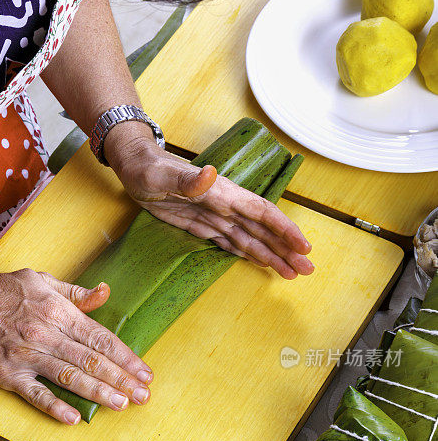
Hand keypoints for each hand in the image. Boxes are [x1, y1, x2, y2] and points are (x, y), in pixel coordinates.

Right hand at [0, 269, 152, 423]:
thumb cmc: (0, 291)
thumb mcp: (41, 280)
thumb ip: (75, 293)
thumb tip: (105, 293)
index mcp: (58, 311)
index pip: (100, 338)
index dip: (126, 357)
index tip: (144, 372)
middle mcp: (46, 334)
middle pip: (92, 361)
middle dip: (122, 379)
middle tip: (144, 396)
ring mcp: (26, 355)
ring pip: (70, 377)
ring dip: (99, 392)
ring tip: (122, 404)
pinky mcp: (7, 374)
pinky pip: (35, 393)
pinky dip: (54, 407)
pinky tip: (74, 418)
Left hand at [106, 128, 313, 279]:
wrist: (134, 166)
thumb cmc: (147, 167)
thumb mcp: (162, 174)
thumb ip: (187, 178)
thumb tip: (211, 174)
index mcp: (223, 193)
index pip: (262, 212)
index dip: (284, 229)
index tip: (303, 246)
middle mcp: (226, 206)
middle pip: (263, 230)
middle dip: (286, 250)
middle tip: (306, 271)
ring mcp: (216, 216)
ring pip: (251, 239)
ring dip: (272, 256)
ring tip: (292, 274)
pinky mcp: (203, 225)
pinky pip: (232, 242)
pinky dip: (250, 254)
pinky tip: (264, 263)